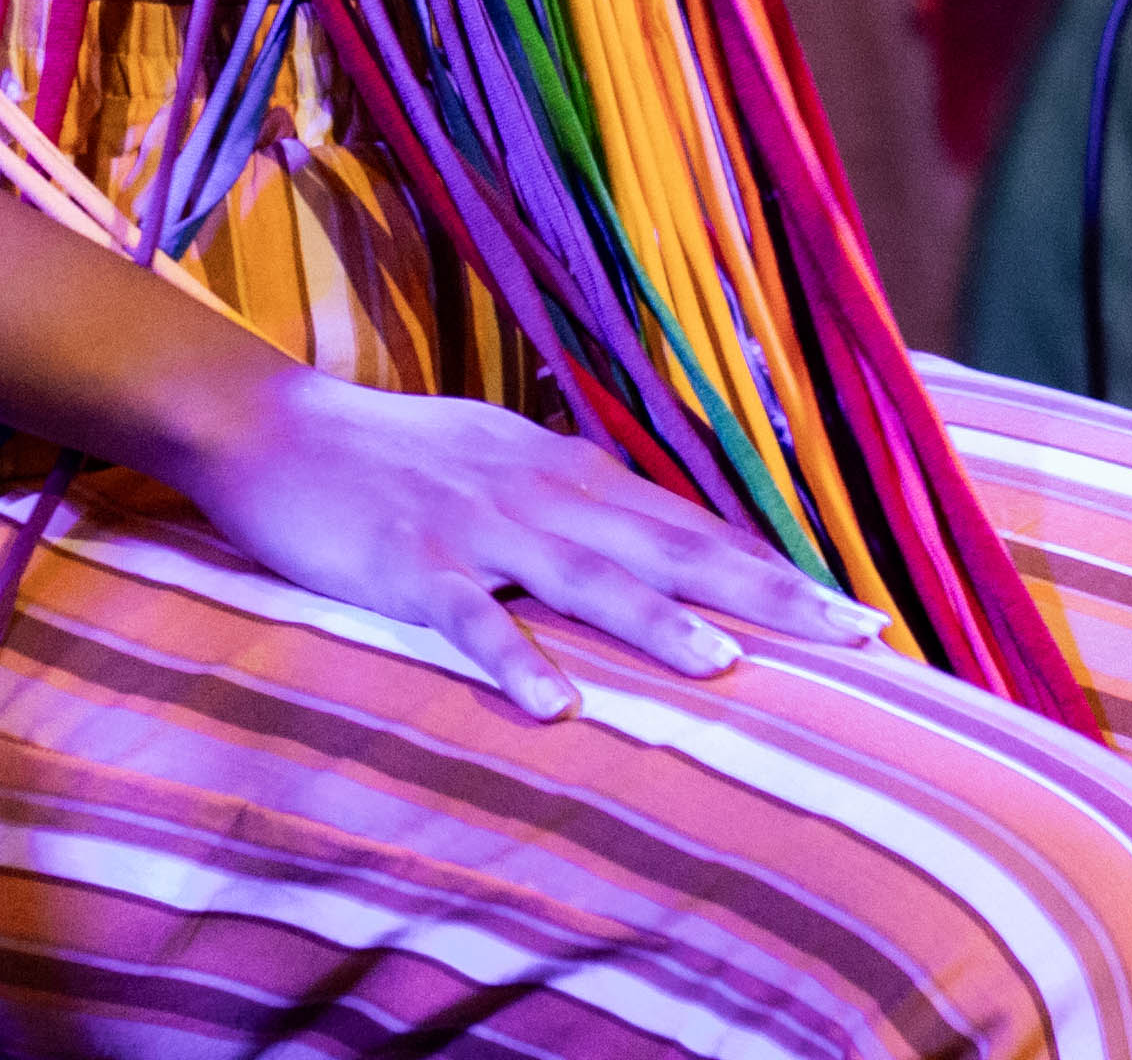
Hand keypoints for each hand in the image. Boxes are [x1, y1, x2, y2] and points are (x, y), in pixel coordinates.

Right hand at [179, 366, 889, 723]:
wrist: (273, 427)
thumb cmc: (397, 458)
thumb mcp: (506, 466)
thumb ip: (580, 507)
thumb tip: (659, 547)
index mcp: (571, 474)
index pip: (693, 526)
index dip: (776, 567)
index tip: (858, 607)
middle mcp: (541, 492)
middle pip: (670, 544)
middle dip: (766, 591)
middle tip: (853, 630)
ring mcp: (474, 527)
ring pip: (583, 576)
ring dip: (656, 620)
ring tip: (727, 665)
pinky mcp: (405, 563)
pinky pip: (467, 618)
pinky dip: (512, 658)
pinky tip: (555, 703)